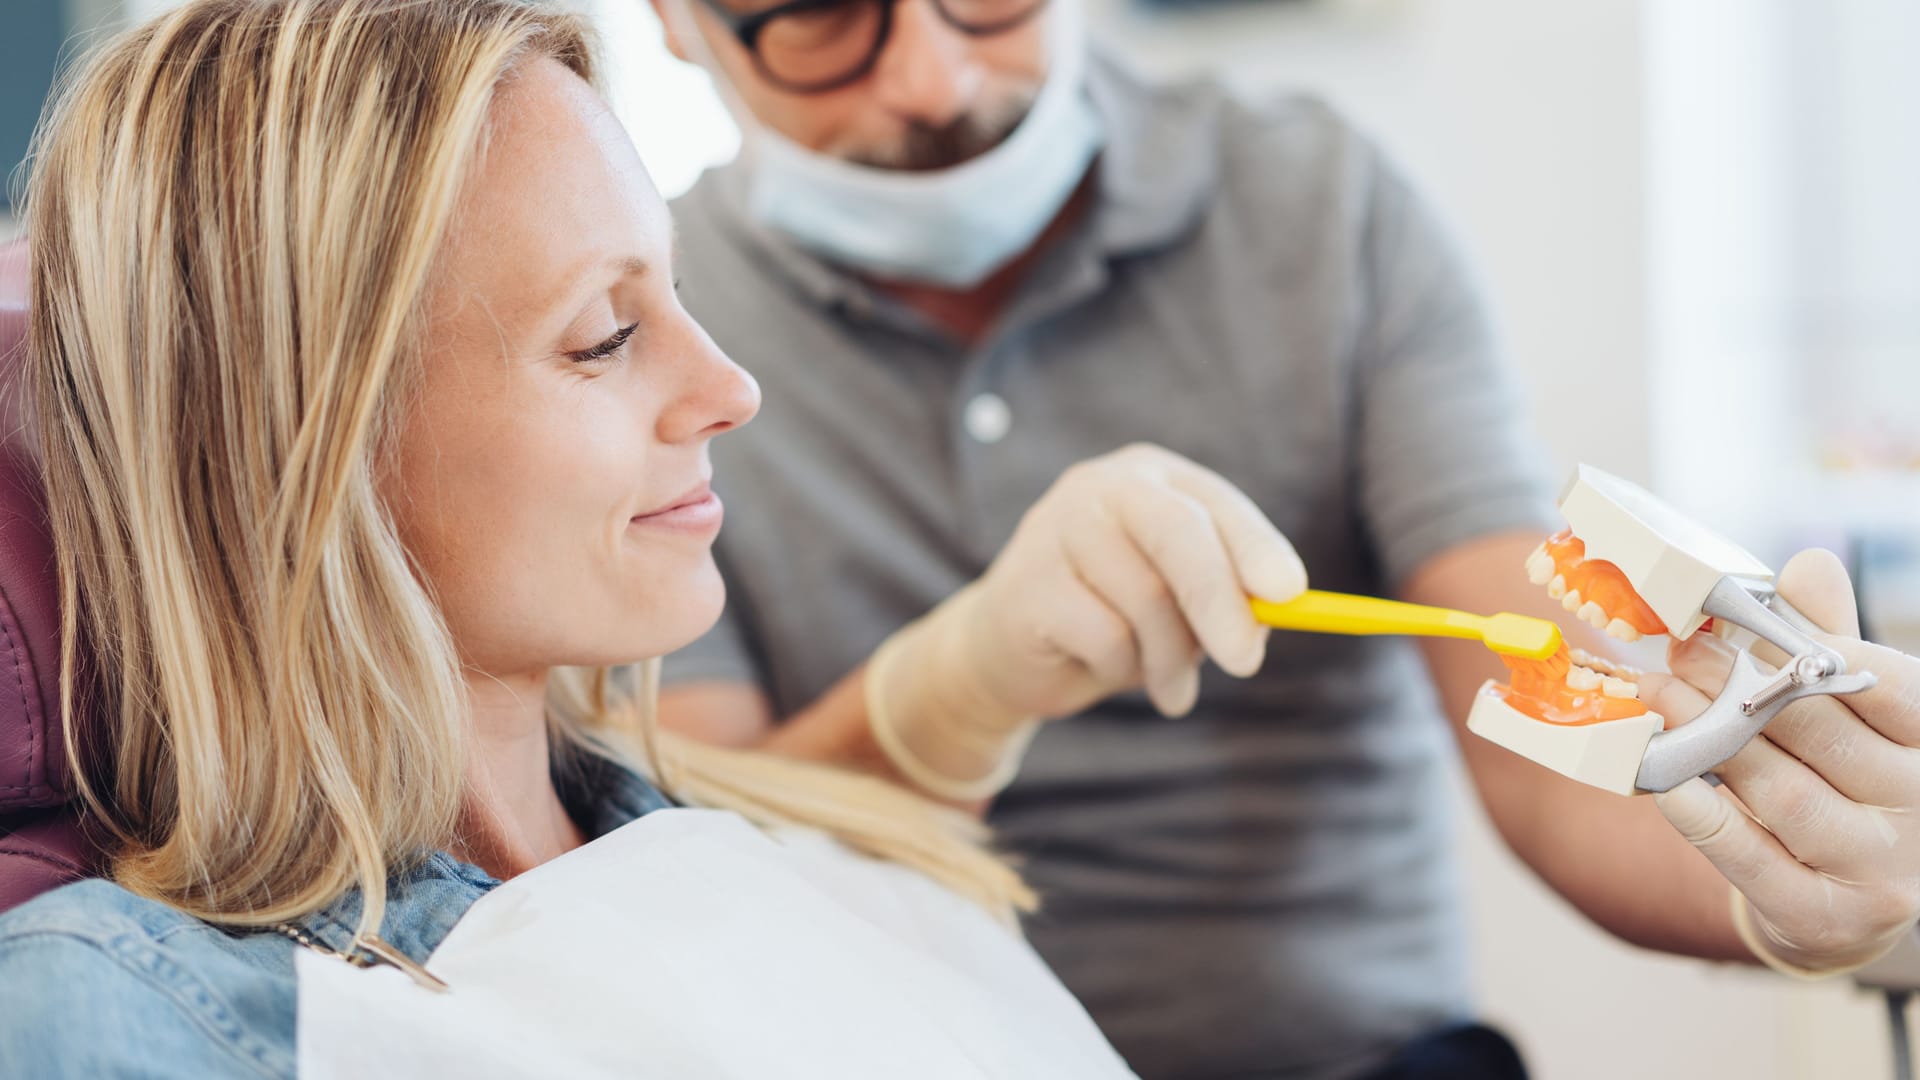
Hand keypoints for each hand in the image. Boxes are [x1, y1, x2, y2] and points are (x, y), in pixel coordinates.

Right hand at [865, 443, 1306, 798]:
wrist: (1005, 649)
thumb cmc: (1112, 619)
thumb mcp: (1180, 607)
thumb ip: (1228, 600)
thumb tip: (1276, 612)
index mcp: (1152, 480)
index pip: (1215, 505)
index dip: (1256, 547)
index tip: (1291, 593)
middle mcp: (1102, 488)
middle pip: (1178, 534)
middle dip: (1220, 601)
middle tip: (1246, 663)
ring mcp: (1056, 528)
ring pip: (1146, 598)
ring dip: (1170, 659)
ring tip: (1171, 687)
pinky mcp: (1026, 582)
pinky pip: (1103, 635)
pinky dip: (1120, 669)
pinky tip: (1103, 669)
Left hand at [1642, 549, 1919, 974]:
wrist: (1849, 903)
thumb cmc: (1851, 784)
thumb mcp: (1857, 716)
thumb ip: (1832, 643)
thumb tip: (1809, 563)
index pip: (1891, 690)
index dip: (1816, 650)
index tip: (1747, 624)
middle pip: (1822, 736)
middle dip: (1739, 684)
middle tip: (1677, 650)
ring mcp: (1878, 873)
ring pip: (1782, 792)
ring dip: (1708, 738)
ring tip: (1655, 693)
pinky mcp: (1822, 917)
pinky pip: (1751, 858)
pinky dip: (1702, 816)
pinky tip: (1662, 780)